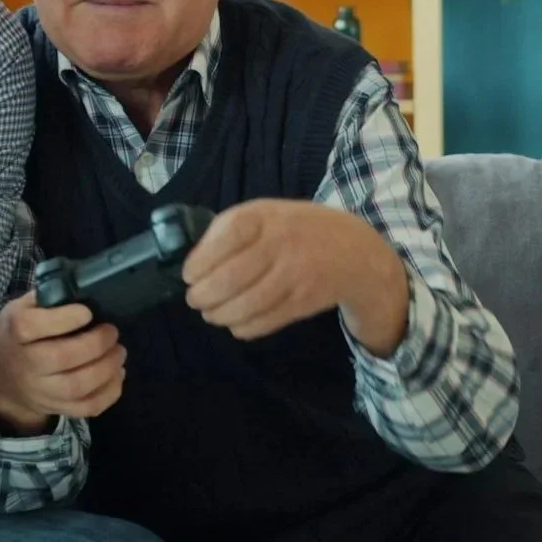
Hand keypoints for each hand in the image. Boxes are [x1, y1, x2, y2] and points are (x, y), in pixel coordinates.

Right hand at [0, 295, 125, 436]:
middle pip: (61, 358)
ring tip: (118, 352)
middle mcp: (26, 364)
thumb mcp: (20, 309)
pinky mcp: (56, 408)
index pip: (32, 326)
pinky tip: (117, 374)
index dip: (65, 318)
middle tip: (112, 332)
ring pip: (77, 387)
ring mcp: (41, 391)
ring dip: (107, 368)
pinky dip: (110, 392)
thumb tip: (82, 289)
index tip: (87, 312)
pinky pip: (87, 408)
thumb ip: (46, 298)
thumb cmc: (17, 337)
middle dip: (96, 344)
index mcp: (16, 332)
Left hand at [181, 198, 409, 351]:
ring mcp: (294, 275)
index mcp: (264, 216)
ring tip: (210, 313)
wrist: (354, 250)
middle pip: (229, 280)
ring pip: (244, 306)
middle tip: (195, 299)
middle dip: (201, 296)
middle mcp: (280, 244)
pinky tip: (235, 322)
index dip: (199, 262)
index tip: (188, 274)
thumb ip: (230, 230)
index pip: (224, 238)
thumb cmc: (295, 229)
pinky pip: (264, 321)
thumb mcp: (265, 214)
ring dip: (218, 315)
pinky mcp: (303, 302)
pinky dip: (242, 327)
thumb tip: (192, 259)